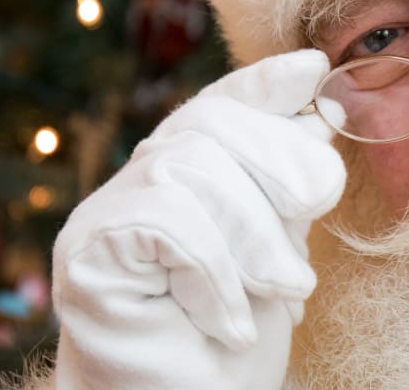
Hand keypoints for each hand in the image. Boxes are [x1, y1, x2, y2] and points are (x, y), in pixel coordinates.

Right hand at [51, 49, 344, 389]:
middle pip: (211, 125)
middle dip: (279, 165)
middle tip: (317, 216)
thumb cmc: (236, 337)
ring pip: (192, 169)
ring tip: (283, 292)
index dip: (265, 85)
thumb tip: (321, 109)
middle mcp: (143, 180)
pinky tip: (227, 320)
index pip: (221, 106)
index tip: (315, 71)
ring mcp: (108, 210)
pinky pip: (166, 219)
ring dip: (255, 237)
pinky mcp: (87, 248)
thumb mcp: (282, 245)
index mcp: (190, 172)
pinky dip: (213, 270)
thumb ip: (290, 182)